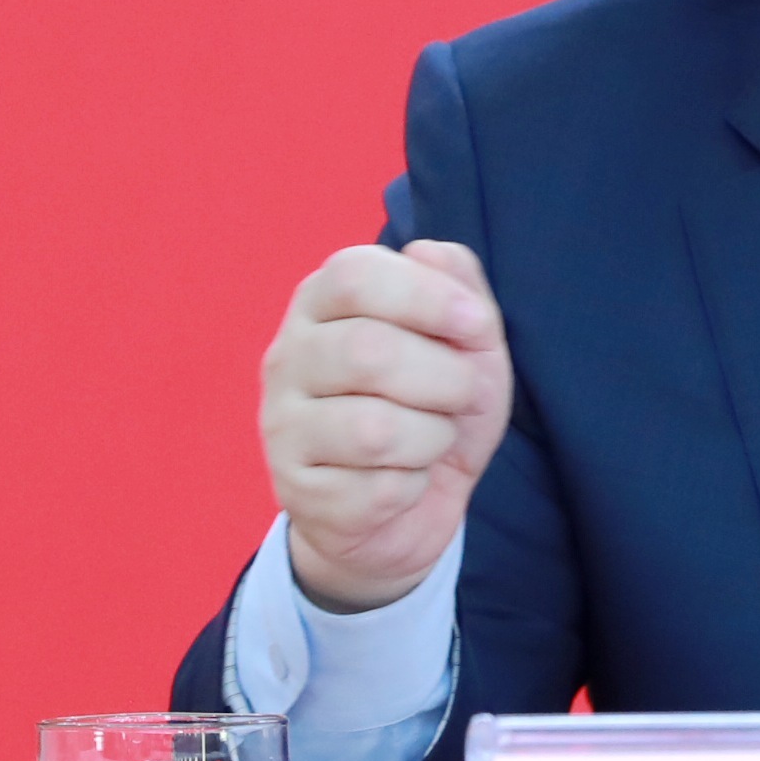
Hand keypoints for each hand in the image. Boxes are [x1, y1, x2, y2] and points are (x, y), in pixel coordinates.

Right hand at [259, 240, 514, 611]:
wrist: (404, 509)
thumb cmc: (431, 405)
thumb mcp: (465, 343)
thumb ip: (459, 289)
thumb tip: (428, 251)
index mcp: (321, 303)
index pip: (353, 276)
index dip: (427, 296)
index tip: (476, 324)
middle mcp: (288, 357)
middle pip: (369, 352)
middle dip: (447, 378)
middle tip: (465, 396)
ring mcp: (283, 428)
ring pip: (374, 430)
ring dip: (433, 437)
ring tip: (432, 439)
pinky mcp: (297, 494)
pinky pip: (378, 491)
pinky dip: (414, 486)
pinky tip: (402, 481)